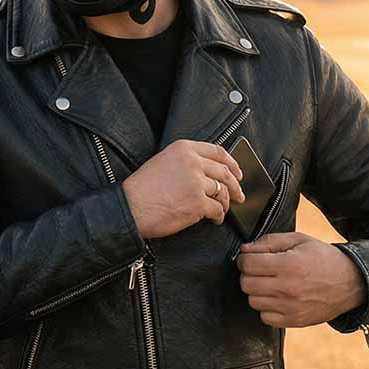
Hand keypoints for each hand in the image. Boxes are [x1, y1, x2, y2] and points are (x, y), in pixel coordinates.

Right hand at [123, 140, 245, 239]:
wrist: (130, 207)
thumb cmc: (141, 189)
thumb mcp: (163, 162)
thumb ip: (185, 161)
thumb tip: (207, 172)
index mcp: (183, 149)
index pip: (217, 151)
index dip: (232, 162)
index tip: (237, 171)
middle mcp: (192, 162)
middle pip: (224, 172)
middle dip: (235, 185)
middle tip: (239, 194)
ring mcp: (196, 182)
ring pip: (223, 192)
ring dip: (226, 203)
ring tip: (223, 209)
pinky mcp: (198, 203)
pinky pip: (217, 209)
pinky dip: (219, 216)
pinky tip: (215, 219)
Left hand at [237, 231, 366, 327]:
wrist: (350, 283)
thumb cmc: (323, 258)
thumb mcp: (299, 240)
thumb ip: (269, 242)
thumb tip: (244, 250)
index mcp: (288, 265)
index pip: (248, 264)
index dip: (245, 259)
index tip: (250, 258)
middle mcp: (288, 288)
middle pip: (246, 284)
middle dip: (249, 274)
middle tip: (260, 270)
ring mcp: (291, 308)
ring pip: (253, 301)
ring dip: (257, 292)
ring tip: (271, 283)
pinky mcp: (294, 321)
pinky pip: (265, 317)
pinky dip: (267, 308)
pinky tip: (278, 298)